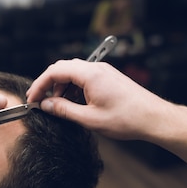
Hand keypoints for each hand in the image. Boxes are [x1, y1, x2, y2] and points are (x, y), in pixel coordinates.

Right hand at [27, 59, 172, 140]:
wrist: (154, 118)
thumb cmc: (127, 119)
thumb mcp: (90, 119)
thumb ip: (64, 110)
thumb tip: (46, 105)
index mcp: (90, 75)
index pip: (55, 71)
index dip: (40, 84)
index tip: (33, 99)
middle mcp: (97, 68)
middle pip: (63, 68)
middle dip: (49, 84)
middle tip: (41, 102)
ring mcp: (104, 72)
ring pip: (74, 73)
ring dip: (62, 87)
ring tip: (59, 106)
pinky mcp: (109, 78)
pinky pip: (85, 78)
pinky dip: (74, 88)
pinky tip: (75, 104)